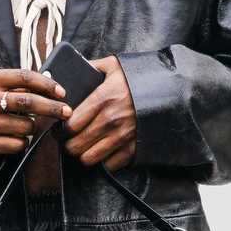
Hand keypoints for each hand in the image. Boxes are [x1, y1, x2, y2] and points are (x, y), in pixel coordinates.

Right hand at [0, 69, 71, 154]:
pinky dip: (23, 141)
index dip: (47, 84)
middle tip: (66, 111)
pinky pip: (17, 144)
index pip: (25, 77)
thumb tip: (51, 85)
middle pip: (29, 102)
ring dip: (35, 126)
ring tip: (30, 123)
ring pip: (26, 126)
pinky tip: (18, 136)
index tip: (62, 92)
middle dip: (53, 107)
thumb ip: (15, 83)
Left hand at [65, 56, 136, 170]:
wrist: (168, 90)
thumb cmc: (137, 78)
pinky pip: (110, 165)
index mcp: (102, 99)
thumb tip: (72, 68)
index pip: (71, 124)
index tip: (62, 128)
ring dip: (84, 154)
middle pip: (76, 145)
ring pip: (89, 159)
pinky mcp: (133, 148)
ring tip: (84, 147)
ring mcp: (122, 136)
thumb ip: (91, 66)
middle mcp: (110, 120)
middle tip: (70, 140)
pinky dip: (104, 161)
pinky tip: (103, 151)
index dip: (62, 129)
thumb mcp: (113, 65)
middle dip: (69, 144)